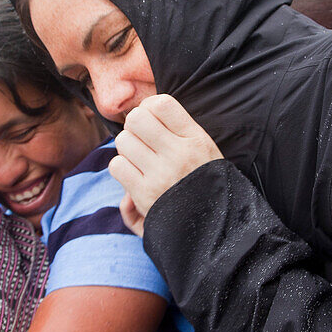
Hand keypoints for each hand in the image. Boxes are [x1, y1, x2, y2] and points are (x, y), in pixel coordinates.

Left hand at [109, 95, 222, 229]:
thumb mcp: (205, 151)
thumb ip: (178, 128)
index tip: (151, 120)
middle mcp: (179, 153)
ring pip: (123, 141)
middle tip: (142, 140)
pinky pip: (117, 166)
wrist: (215, 227)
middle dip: (134, 127)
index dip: (148, 107)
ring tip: (139, 160)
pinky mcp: (145, 194)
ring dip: (126, 149)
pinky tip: (133, 176)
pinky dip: (121, 169)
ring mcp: (161, 174)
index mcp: (196, 139)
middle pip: (136, 119)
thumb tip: (146, 112)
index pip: (162, 104)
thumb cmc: (206, 184)